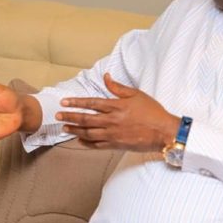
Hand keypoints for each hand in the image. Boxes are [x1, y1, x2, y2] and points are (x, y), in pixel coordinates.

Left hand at [57, 73, 179, 150]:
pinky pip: (97, 145)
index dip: (76, 102)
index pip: (91, 103)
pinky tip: (79, 140)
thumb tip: (106, 77)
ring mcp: (113, 135)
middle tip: (58, 115)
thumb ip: (118, 87)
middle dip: (70, 116)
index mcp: (116, 106)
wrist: (164, 132)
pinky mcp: (116, 145)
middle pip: (86, 118)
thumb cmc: (152, 112)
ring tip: (65, 127)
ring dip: (75, 129)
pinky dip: (86, 143)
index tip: (64, 102)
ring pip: (88, 133)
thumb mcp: (136, 94)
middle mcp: (112, 121)